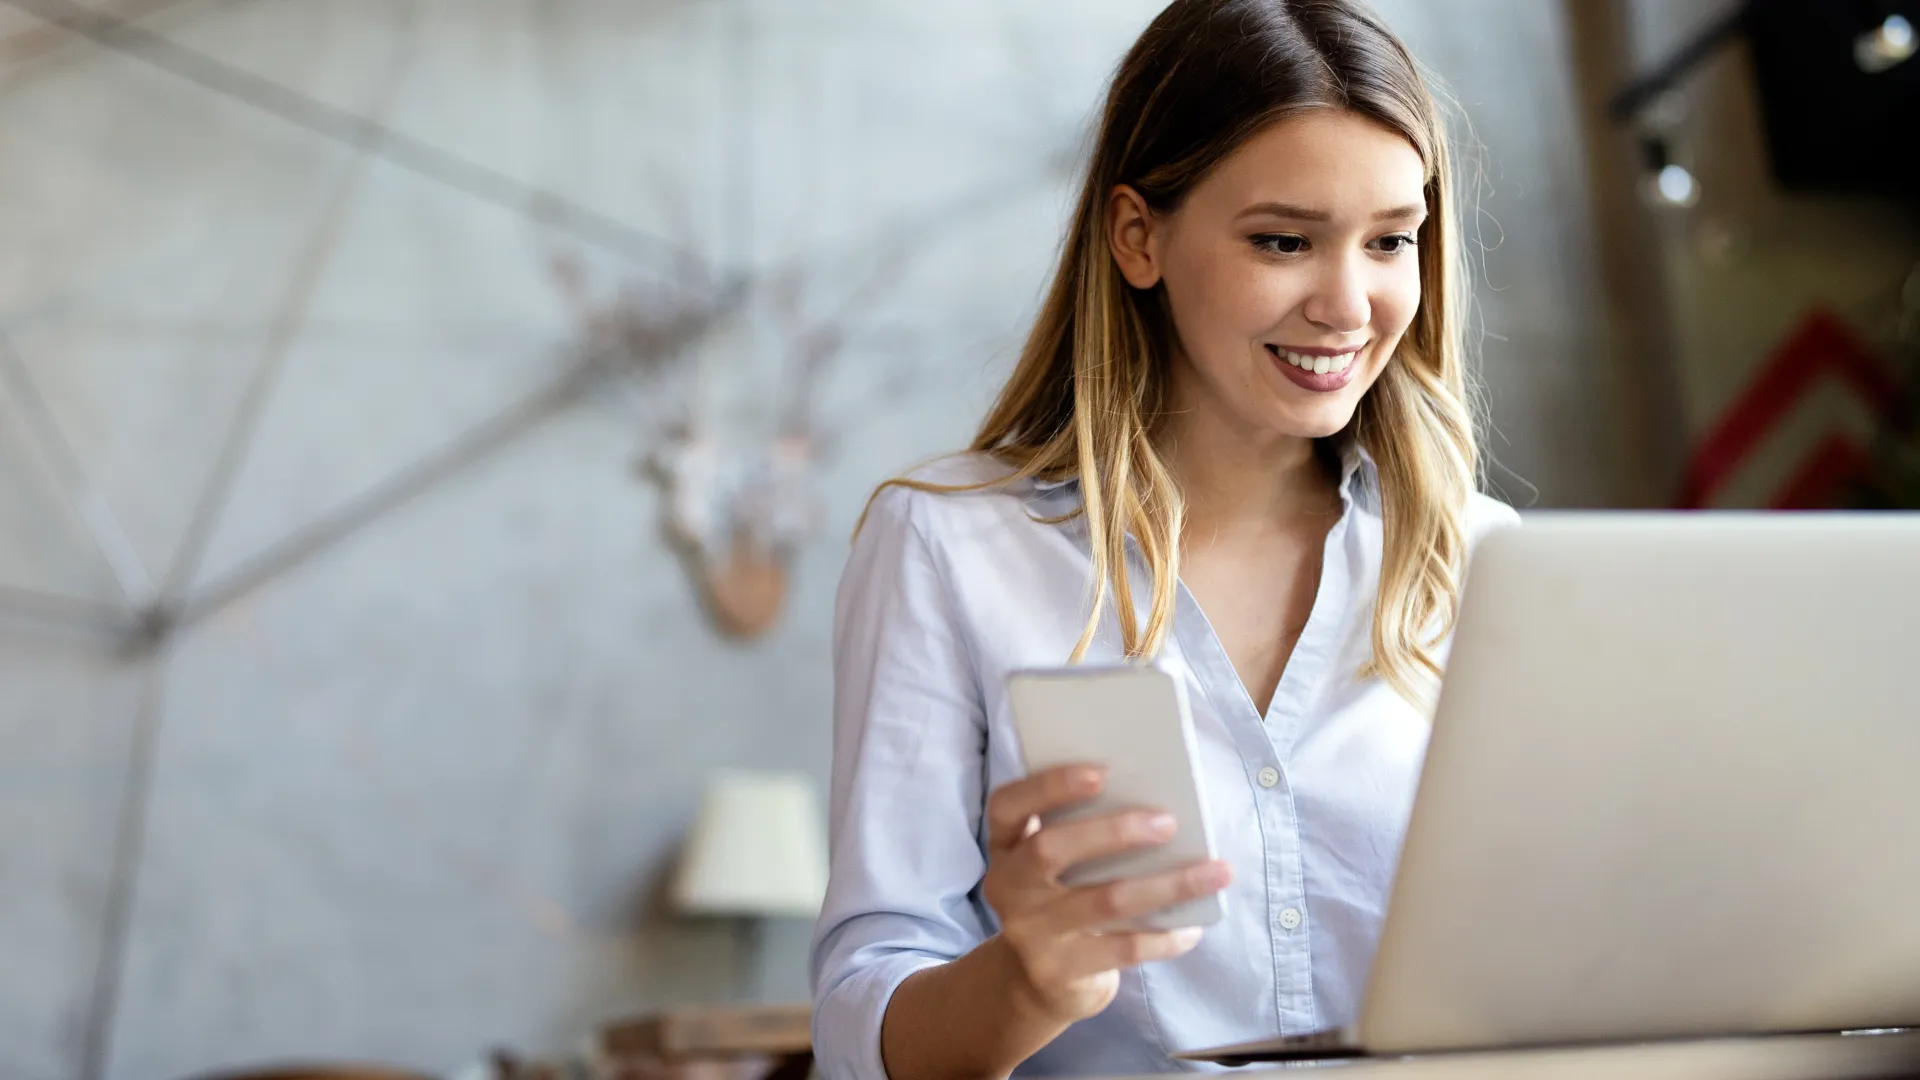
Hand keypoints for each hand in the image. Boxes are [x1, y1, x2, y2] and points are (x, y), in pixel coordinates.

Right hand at [980, 764, 1232, 1024]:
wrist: (1038, 982)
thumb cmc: (1062, 900)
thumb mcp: (1055, 867)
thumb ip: (1082, 835)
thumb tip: (1158, 805)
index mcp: (1006, 846)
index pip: (1008, 806)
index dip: (1049, 785)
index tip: (1102, 771)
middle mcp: (1008, 887)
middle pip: (1050, 849)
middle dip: (1114, 832)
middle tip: (1168, 823)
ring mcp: (1029, 932)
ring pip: (1104, 901)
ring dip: (1166, 884)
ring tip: (1215, 871)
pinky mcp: (1058, 971)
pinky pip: (1123, 949)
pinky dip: (1165, 936)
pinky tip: (1193, 926)